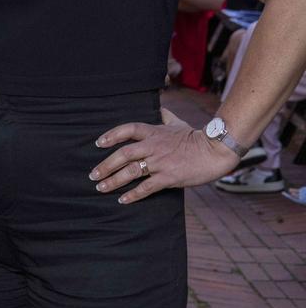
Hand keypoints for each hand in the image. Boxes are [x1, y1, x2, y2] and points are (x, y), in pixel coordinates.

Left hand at [90, 107, 239, 202]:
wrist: (214, 151)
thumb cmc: (196, 137)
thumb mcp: (177, 122)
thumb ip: (165, 116)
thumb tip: (159, 108)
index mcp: (154, 132)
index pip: (127, 130)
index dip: (111, 135)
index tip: (98, 143)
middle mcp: (153, 147)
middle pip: (123, 154)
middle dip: (106, 165)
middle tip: (93, 175)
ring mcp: (160, 163)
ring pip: (131, 172)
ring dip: (113, 181)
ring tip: (101, 188)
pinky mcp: (168, 178)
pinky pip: (146, 188)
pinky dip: (133, 195)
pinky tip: (122, 199)